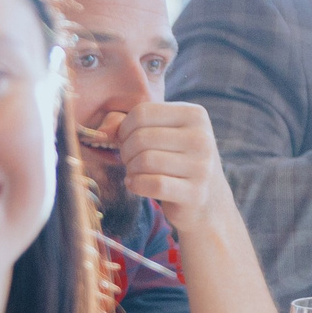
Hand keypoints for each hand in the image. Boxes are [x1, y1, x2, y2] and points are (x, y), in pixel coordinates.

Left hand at [118, 102, 238, 239]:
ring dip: (130, 169)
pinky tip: (135, 185)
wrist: (208, 200)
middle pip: (140, 137)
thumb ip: (128, 124)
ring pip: (144, 161)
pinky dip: (136, 185)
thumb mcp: (161, 134)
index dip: (125, 128)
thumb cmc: (175, 161)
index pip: (143, 112)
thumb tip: (103, 132)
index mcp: (194, 115)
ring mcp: (202, 166)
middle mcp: (202, 137)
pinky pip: (153, 185)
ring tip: (134, 172)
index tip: (127, 141)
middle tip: (130, 160)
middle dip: (126, 151)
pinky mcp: (195, 192)